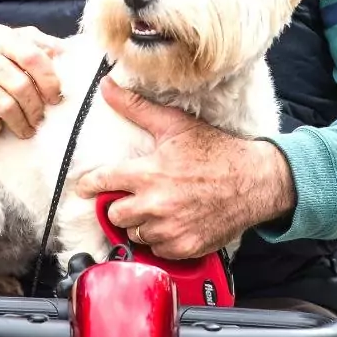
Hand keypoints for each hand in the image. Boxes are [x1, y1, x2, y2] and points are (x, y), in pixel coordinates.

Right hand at [0, 25, 62, 137]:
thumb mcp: (3, 39)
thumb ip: (34, 42)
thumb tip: (67, 53)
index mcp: (0, 36)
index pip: (33, 57)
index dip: (50, 80)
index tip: (56, 97)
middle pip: (21, 86)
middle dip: (36, 108)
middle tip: (40, 119)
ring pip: (4, 106)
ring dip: (20, 123)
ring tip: (26, 129)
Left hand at [77, 79, 295, 258]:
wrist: (252, 180)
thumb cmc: (214, 150)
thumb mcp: (174, 124)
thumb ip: (136, 107)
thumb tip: (108, 87)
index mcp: (148, 174)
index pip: (103, 183)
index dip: (89, 185)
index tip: (84, 187)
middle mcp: (155, 205)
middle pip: (114, 214)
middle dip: (120, 204)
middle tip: (134, 194)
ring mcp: (169, 230)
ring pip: (135, 234)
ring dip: (140, 222)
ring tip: (156, 206)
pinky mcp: (184, 248)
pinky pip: (156, 249)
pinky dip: (160, 238)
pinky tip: (171, 221)